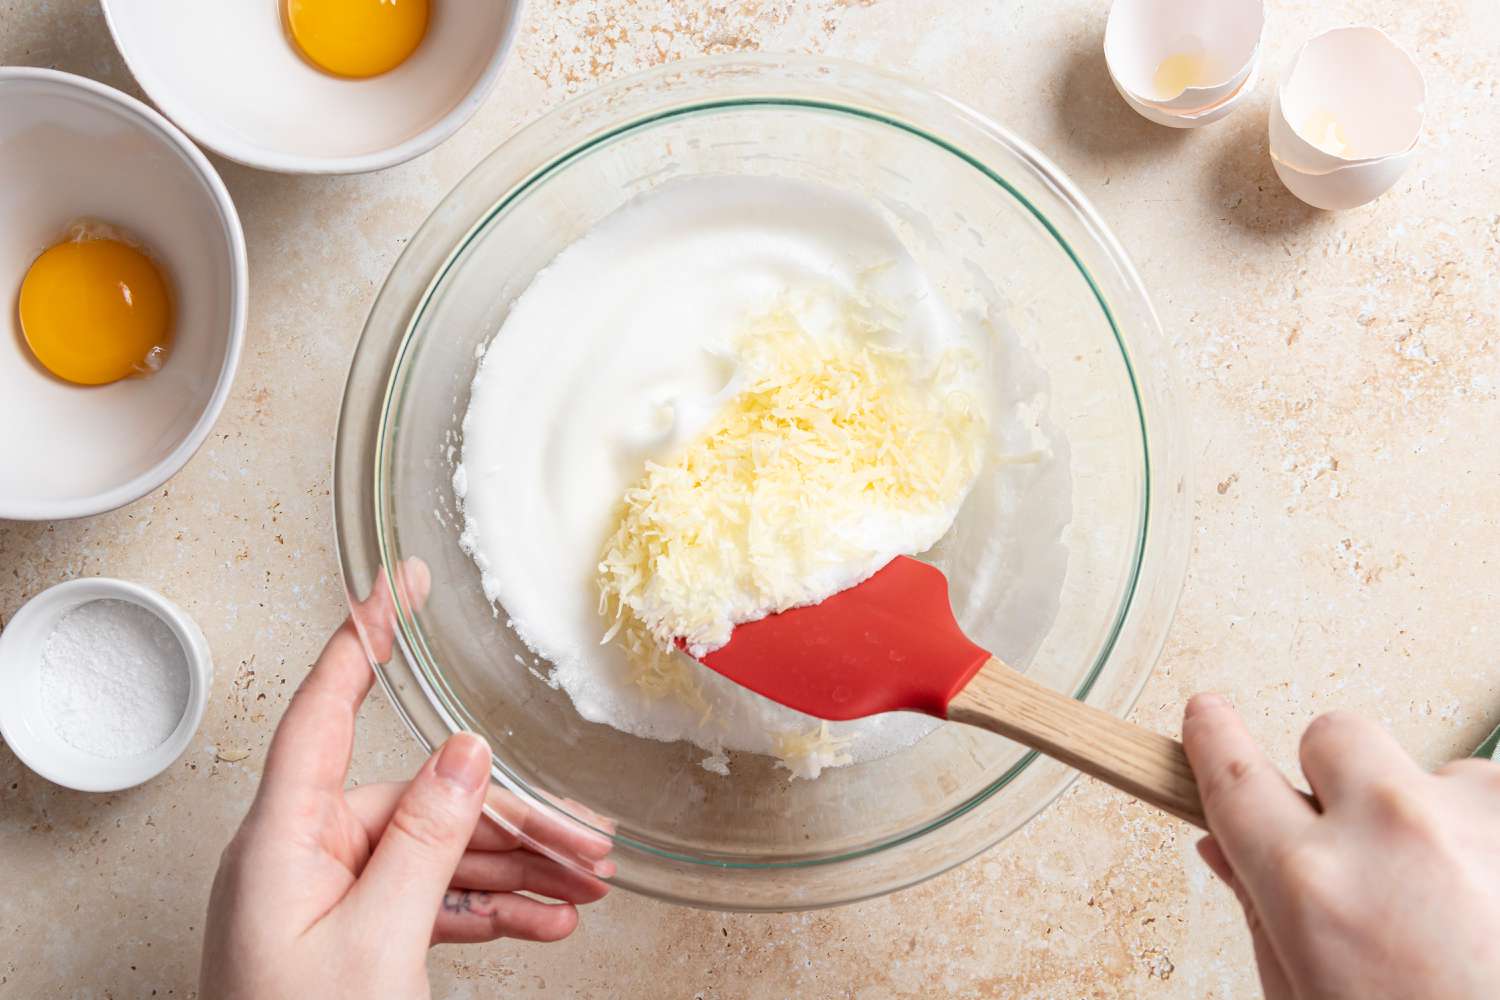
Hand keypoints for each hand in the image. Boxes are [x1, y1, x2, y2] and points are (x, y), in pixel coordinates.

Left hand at [200, 563, 612, 999]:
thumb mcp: (375, 943)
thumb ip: (424, 839)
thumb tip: (464, 751)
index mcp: (282, 842)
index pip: (323, 711)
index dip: (362, 638)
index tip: (397, 583)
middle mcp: (304, 860)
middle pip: (421, 803)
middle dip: (510, 823)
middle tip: (586, 841)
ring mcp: (331, 903)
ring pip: (439, 857)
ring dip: (516, 873)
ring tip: (586, 888)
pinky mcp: (355, 942)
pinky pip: (433, 904)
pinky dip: (491, 911)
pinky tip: (545, 920)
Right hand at [1183, 694, 1499, 998]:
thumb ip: (1266, 919)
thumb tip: (1228, 851)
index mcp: (1311, 886)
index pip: (1233, 774)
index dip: (1212, 739)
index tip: (1207, 716)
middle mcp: (1393, 831)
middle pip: (1334, 736)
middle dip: (1337, 779)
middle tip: (1360, 845)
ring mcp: (1482, 820)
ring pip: (1432, 771)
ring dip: (1435, 819)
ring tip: (1463, 908)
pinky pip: (1499, 798)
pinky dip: (1495, 840)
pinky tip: (1498, 903)